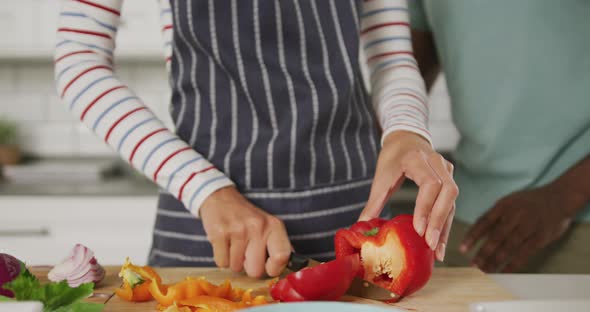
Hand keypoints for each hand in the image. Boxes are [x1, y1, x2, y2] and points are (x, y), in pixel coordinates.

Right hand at [200, 186, 291, 277]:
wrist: (221, 199)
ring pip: (236, 268)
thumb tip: (289, 265)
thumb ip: (279, 245)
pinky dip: (222, 257)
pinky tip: (225, 243)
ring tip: (234, 244)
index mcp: (274, 226)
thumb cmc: (246, 218)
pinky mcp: (220, 233)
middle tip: (246, 252)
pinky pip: (222, 262)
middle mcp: (258, 226)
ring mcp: (238, 230)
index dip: (274, 268)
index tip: (268, 266)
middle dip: (249, 266)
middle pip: (256, 271)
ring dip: (234, 261)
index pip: (282, 256)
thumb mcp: (268, 225)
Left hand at [359, 131, 457, 261]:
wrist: (405, 139)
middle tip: (430, 245)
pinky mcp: (450, 178)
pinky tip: (440, 241)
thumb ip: (374, 202)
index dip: (425, 207)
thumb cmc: (392, 158)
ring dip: (445, 226)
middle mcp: (437, 162)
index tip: (418, 229)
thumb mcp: (381, 177)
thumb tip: (361, 226)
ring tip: (438, 251)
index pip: (430, 184)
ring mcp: (447, 169)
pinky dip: (446, 222)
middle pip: (448, 192)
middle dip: (439, 221)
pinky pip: (451, 202)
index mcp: (417, 159)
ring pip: (452, 200)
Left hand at [461, 184, 577, 272]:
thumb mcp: (509, 202)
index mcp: (503, 206)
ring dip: (495, 260)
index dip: (472, 237)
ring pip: (508, 247)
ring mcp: (528, 226)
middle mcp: (514, 215)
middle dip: (482, 253)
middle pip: (495, 237)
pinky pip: (524, 253)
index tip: (462, 249)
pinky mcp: (541, 237)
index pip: (483, 222)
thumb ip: (495, 216)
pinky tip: (504, 271)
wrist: (558, 197)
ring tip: (485, 270)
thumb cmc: (528, 202)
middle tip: (473, 265)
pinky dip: (513, 264)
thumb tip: (476, 234)